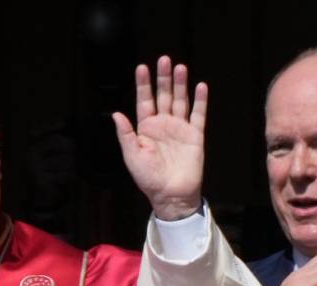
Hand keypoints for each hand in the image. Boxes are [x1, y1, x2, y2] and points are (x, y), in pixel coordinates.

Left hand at [113, 55, 206, 219]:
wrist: (170, 194)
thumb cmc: (148, 178)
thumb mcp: (132, 156)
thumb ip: (125, 134)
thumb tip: (116, 114)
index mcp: (146, 128)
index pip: (144, 100)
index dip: (143, 84)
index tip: (141, 67)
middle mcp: (163, 124)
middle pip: (163, 95)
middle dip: (163, 78)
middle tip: (164, 60)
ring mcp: (179, 128)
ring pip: (180, 100)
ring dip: (180, 84)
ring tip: (180, 67)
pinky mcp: (195, 135)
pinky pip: (198, 115)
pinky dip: (200, 101)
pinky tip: (200, 87)